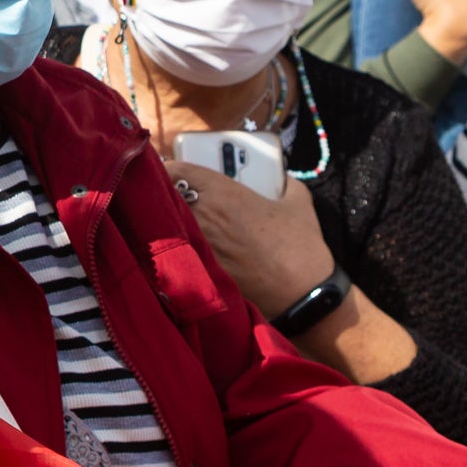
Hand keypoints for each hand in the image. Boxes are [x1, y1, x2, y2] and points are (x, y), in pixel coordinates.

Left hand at [173, 161, 333, 316]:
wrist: (302, 296)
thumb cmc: (300, 249)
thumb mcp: (299, 204)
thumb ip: (287, 184)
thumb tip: (283, 180)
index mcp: (222, 193)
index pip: (175, 170)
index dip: (168, 170)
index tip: (172, 174)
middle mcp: (203, 215)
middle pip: (164, 196)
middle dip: (166, 195)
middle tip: (176, 197)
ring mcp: (197, 244)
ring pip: (167, 224)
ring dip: (169, 220)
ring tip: (181, 223)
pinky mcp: (198, 269)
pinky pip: (177, 251)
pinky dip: (178, 247)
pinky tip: (191, 251)